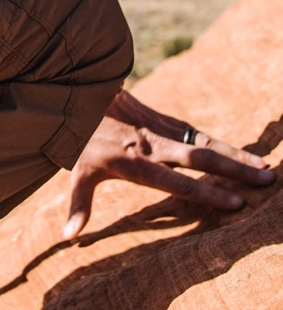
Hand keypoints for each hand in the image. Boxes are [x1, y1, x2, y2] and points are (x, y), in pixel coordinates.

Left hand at [63, 88, 275, 238]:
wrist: (82, 93)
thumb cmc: (81, 139)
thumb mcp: (78, 172)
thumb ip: (79, 205)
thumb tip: (69, 238)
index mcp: (136, 163)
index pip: (177, 182)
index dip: (206, 192)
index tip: (236, 203)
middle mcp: (153, 146)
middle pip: (199, 158)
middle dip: (234, 171)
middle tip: (266, 181)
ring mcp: (161, 130)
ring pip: (204, 142)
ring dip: (236, 155)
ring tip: (267, 169)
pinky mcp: (165, 120)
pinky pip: (198, 133)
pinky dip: (223, 144)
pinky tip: (245, 155)